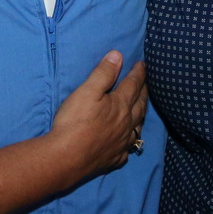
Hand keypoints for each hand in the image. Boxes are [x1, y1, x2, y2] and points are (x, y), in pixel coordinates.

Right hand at [49, 51, 147, 178]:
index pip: (133, 84)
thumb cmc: (75, 121)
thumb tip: (118, 55)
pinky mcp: (115, 158)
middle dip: (144, 91)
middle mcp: (127, 123)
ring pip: (138, 126)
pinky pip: (128, 148)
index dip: (138, 72)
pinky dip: (131, 140)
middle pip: (140, 104)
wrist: (66, 157)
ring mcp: (122, 143)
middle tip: (145, 83)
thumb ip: (104, 73)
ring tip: (142, 108)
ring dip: (141, 115)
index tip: (142, 64)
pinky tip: (128, 141)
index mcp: (121, 105)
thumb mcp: (87, 91)